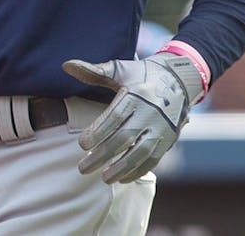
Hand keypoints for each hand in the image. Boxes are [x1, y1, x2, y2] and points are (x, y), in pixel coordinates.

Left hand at [62, 52, 204, 183]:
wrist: (178, 81)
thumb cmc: (140, 75)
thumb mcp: (120, 69)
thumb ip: (94, 71)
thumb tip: (65, 65)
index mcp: (136, 94)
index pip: (116, 116)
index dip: (99, 131)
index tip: (82, 145)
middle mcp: (151, 113)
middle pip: (125, 138)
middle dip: (103, 155)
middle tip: (83, 168)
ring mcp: (162, 128)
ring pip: (141, 153)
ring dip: (122, 168)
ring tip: (103, 178)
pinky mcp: (168, 140)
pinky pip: (154, 159)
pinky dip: (138, 171)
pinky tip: (122, 179)